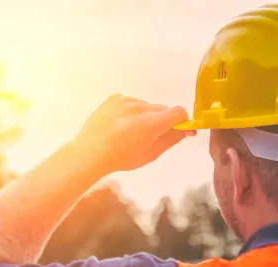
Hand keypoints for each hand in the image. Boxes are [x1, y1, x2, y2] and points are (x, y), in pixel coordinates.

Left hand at [72, 94, 195, 173]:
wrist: (90, 153)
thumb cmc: (121, 158)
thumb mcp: (150, 154)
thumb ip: (171, 139)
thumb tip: (187, 130)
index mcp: (151, 123)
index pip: (178, 112)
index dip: (183, 120)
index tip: (182, 129)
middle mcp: (140, 107)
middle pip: (162, 109)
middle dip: (163, 121)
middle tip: (152, 136)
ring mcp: (126, 100)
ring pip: (146, 106)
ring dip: (146, 116)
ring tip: (131, 132)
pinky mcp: (115, 98)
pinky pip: (131, 102)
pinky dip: (131, 112)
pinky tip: (121, 125)